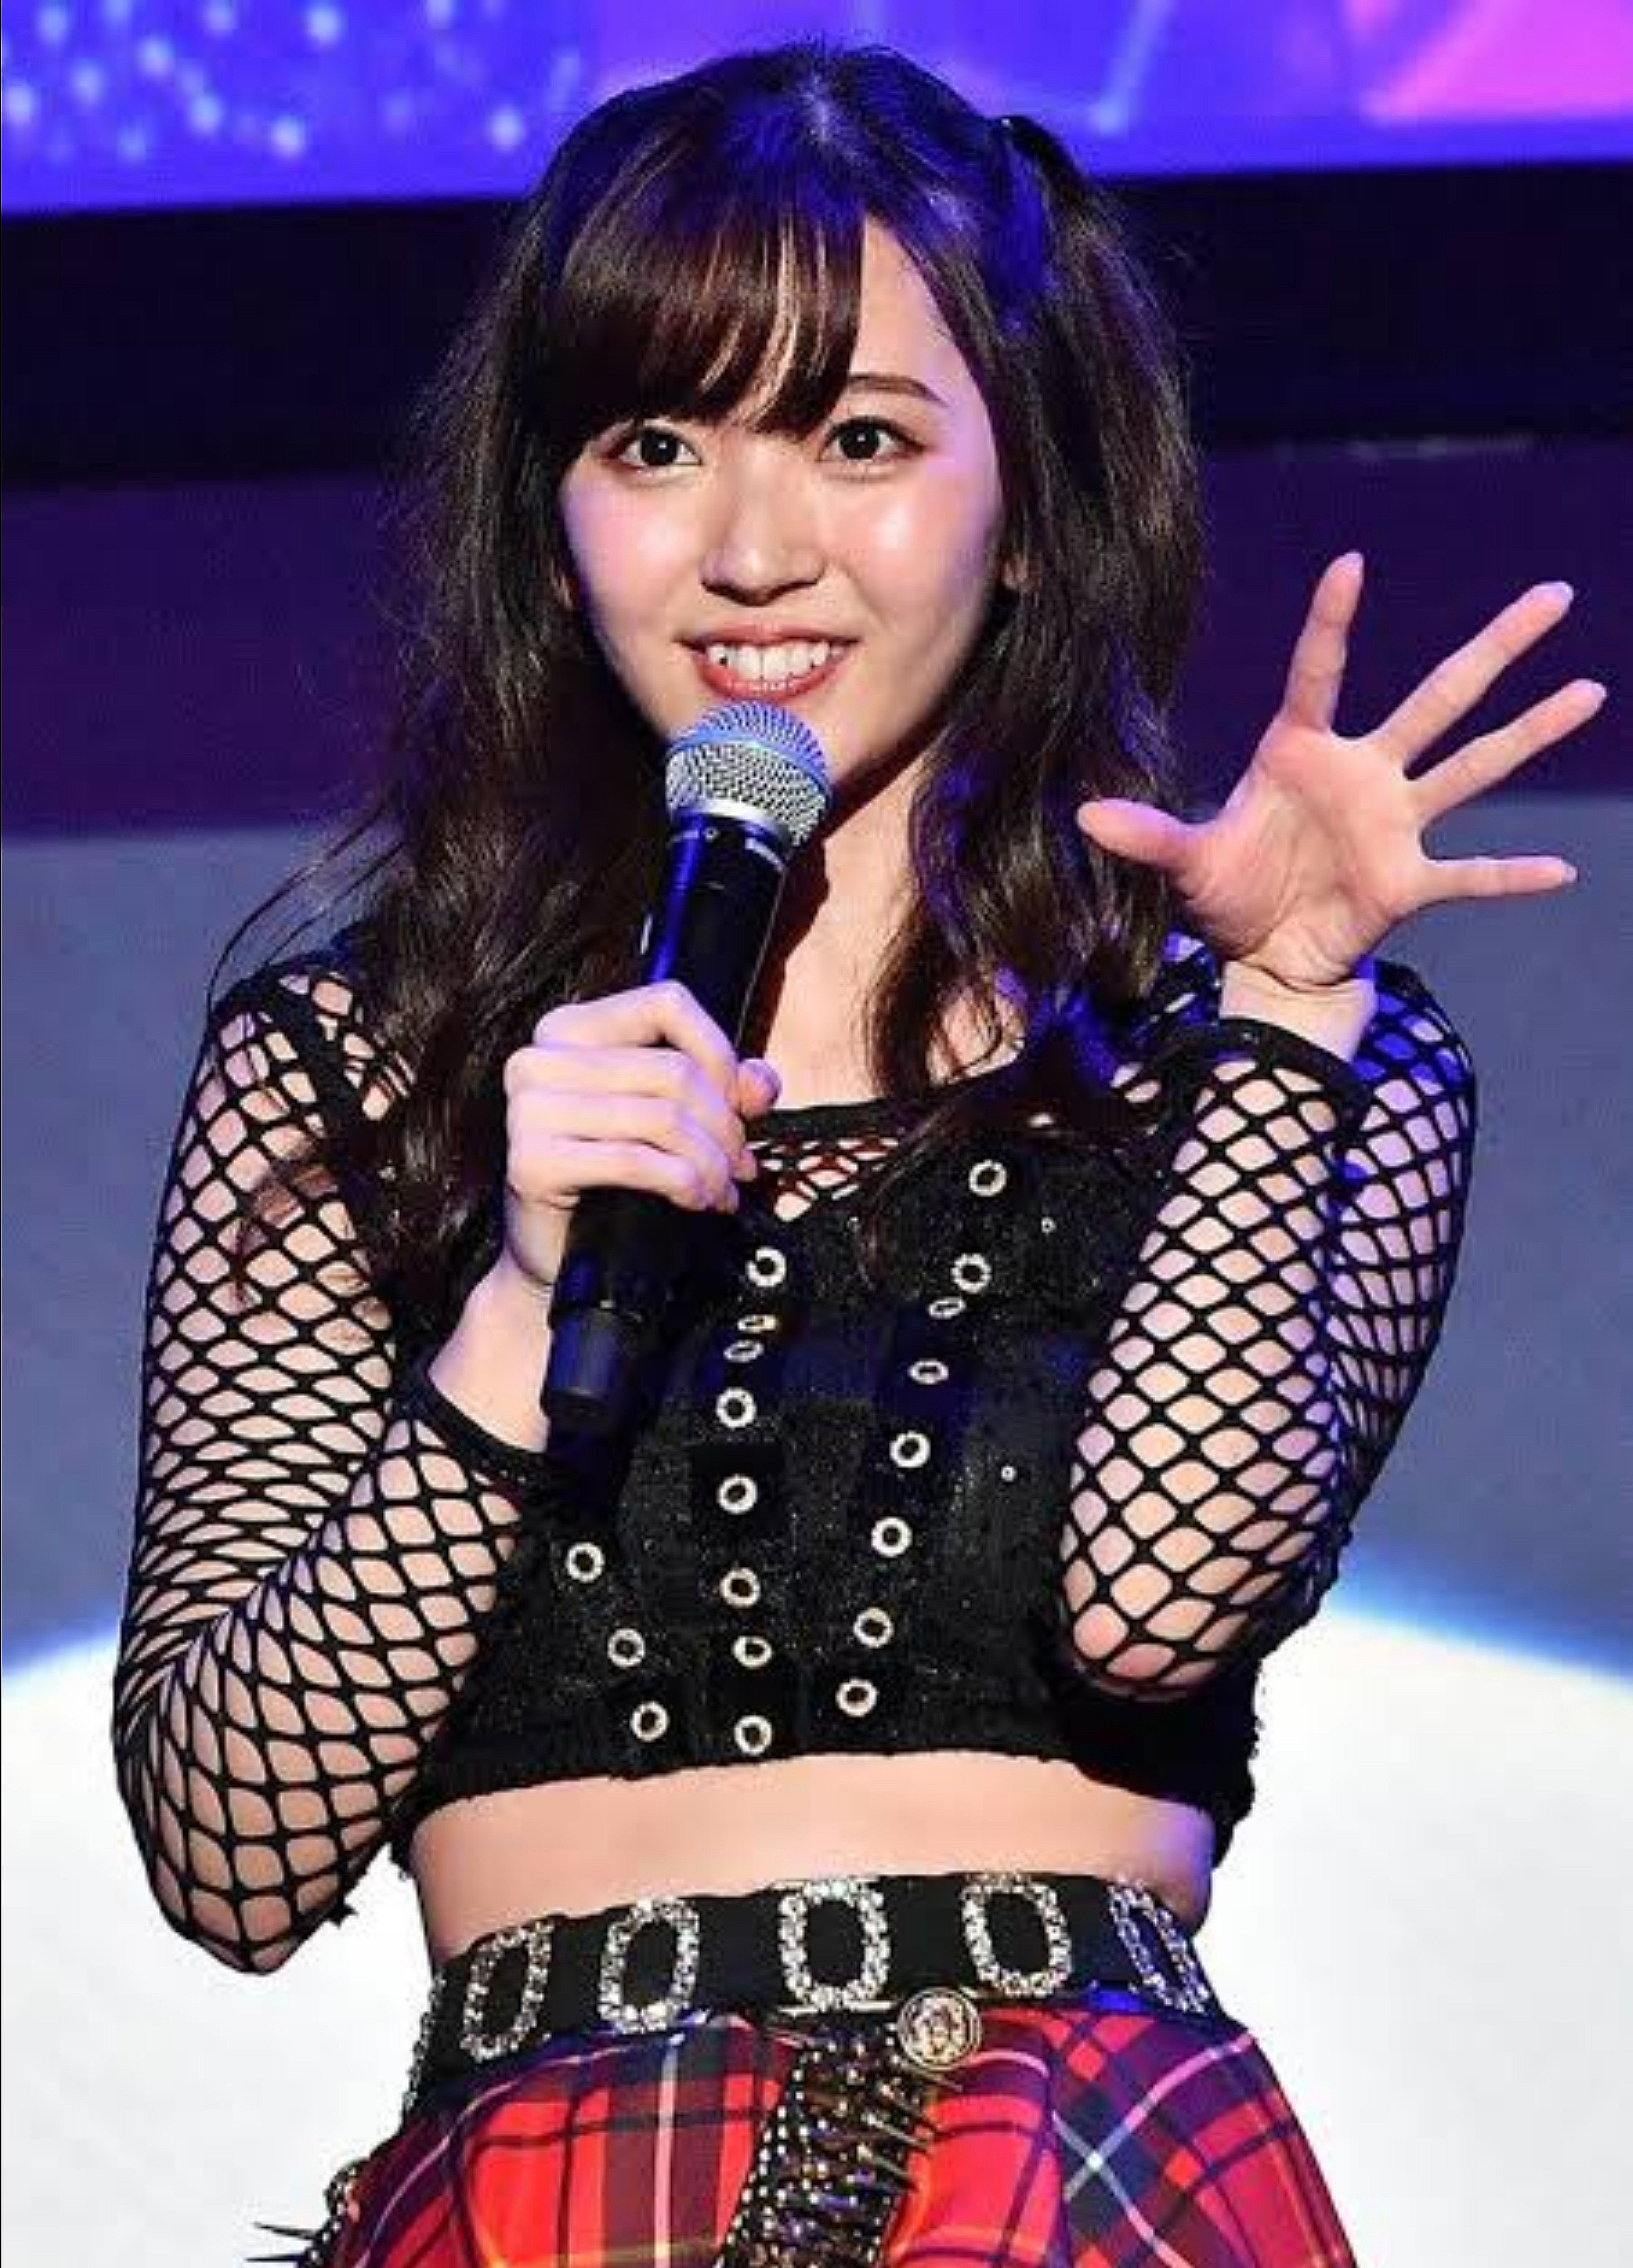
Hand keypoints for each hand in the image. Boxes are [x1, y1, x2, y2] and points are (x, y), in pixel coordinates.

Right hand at [498, 981, 780, 1295]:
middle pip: (672, 1070)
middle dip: (723, 1126)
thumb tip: (761, 1083)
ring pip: (661, 1117)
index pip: (666, 1004)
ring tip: (722, 1190)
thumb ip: (721, 1088)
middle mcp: (540, 1058)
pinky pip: (635, 1161)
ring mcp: (529, 1108)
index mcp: (570, 1029)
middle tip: (740, 1166)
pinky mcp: (531, 1160)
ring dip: (709, 1162)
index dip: (718, 1051)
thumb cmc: (615, 1178)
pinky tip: (697, 1202)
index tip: (738, 1104)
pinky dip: (682, 1183)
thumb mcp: (672, 1118)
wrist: (557, 1253)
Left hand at [1076, 556, 1600, 987]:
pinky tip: (1562, 873)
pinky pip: (1471, 874)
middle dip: (1494, 648)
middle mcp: (1363, 774)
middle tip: (1554, 594)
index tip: (1350, 563)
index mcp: (1301, 753)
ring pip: (1474, 764)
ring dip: (1531, 731)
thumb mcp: (1183, 863)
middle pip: (1438, 698)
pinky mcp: (1410, 880)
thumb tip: (1080, 817)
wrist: (1262, 959)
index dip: (1333, 622)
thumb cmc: (1228, 896)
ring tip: (1589, 688)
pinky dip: (1512, 876)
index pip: (1320, 672)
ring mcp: (1395, 823)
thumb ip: (1144, 835)